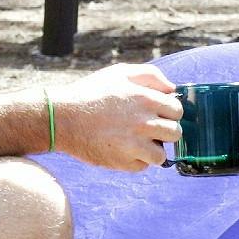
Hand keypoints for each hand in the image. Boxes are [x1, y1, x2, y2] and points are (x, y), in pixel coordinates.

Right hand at [44, 64, 180, 170]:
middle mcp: (144, 122)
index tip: (156, 114)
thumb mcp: (120, 73)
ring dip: (152, 150)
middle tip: (146, 129)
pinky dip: (135, 161)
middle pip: (175, 133)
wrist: (62, 117)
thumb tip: (172, 88)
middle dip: (164, 131)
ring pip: (162, 155)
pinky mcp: (123, 162)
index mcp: (146, 99)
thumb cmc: (91, 93)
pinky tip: (121, 150)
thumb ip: (151, 75)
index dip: (168, 112)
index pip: (177, 110)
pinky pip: (142, 166)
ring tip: (136, 143)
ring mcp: (135, 144)